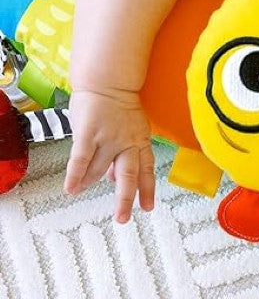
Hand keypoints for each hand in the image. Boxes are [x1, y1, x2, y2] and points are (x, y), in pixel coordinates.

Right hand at [64, 88, 154, 222]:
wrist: (108, 81)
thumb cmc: (117, 106)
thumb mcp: (130, 130)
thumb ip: (124, 154)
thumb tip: (112, 179)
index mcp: (140, 141)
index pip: (146, 168)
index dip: (147, 188)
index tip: (147, 207)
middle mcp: (128, 142)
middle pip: (129, 174)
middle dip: (126, 198)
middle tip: (123, 218)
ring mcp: (109, 137)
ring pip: (99, 168)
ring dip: (90, 182)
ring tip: (82, 190)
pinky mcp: (89, 133)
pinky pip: (82, 158)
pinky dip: (76, 175)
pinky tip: (71, 189)